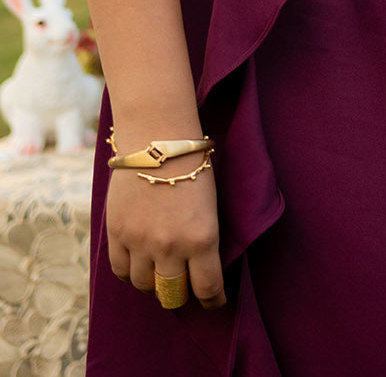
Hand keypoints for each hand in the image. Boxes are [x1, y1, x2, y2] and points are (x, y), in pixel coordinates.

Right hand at [106, 160, 225, 309]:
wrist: (158, 137)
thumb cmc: (192, 165)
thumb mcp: (210, 204)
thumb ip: (204, 238)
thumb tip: (201, 266)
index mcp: (203, 238)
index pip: (207, 288)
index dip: (212, 301)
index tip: (214, 302)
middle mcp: (171, 246)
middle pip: (173, 293)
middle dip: (181, 295)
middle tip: (184, 290)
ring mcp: (140, 242)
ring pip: (145, 285)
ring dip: (154, 283)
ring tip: (159, 275)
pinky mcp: (117, 233)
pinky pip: (121, 270)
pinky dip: (130, 273)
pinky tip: (138, 265)